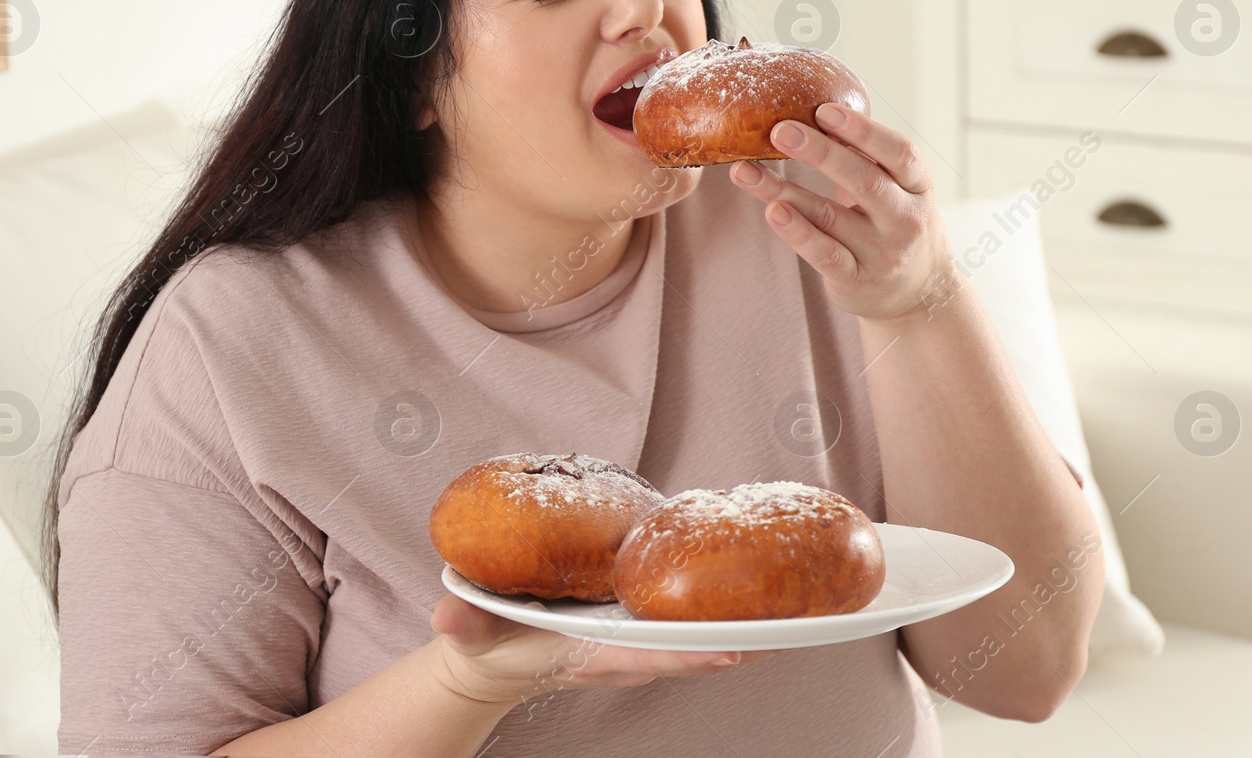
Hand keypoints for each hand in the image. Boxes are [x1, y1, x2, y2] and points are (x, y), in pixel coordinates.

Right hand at [427, 594, 785, 707]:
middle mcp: (622, 652)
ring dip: (749, 631)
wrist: (491, 661)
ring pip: (700, 640)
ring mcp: (634, 643)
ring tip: (805, 610)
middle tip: (799, 627)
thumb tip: (446, 621)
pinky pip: (690, 625)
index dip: (689, 657)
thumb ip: (461, 624)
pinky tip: (761, 591)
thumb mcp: (468, 632)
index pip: (645, 657)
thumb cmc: (485, 642)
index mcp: (587, 652)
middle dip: (742, 643)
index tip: (733, 652)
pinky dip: (726, 614)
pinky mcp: (639, 629)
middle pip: (691, 652)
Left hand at [729, 102, 955, 324]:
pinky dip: (796, 232)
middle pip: (864, 180)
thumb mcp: (898, 189)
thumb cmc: (896, 224)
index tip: (824, 110)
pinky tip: (772, 211)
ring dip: (784, 190)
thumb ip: (866, 158)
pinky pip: (824, 255)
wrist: (919, 293)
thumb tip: (811, 114)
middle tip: (780, 130)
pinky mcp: (856, 280)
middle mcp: (905, 219)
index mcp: (917, 186)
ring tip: (746, 170)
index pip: (900, 153)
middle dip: (820, 152)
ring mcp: (882, 253)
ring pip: (830, 217)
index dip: (863, 130)